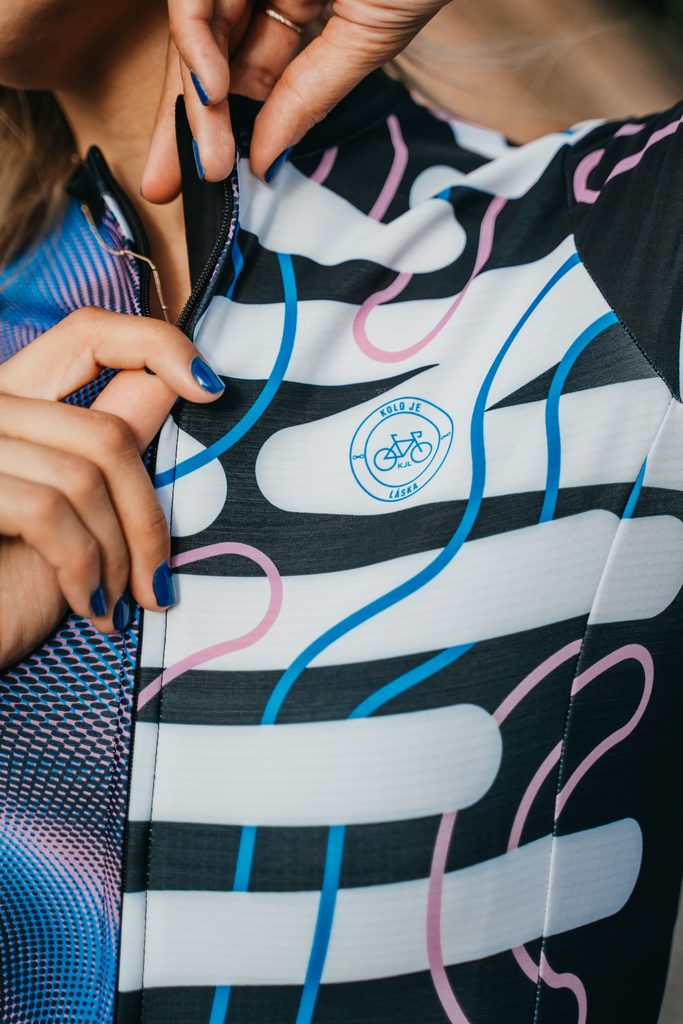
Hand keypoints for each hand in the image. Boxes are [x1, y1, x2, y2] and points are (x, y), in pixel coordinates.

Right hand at [0, 307, 224, 667]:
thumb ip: (103, 450)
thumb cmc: (5, 588)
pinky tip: (90, 609)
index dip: (158, 347)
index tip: (211, 390)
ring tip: (118, 604)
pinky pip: (51, 513)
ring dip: (119, 558)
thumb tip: (168, 389)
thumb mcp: (69, 516)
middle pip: (108, 433)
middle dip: (147, 520)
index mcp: (16, 402)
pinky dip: (85, 571)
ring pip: (87, 477)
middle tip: (157, 584)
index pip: (89, 333)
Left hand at [142, 0, 448, 200]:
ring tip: (204, 160)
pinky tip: (210, 93)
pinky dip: (196, 45)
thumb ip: (312, 95)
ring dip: (194, 102)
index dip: (231, 123)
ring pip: (199, 34)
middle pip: (213, 57)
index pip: (252, 68)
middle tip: (173, 184)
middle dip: (191, 125)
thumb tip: (266, 158)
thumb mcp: (366, 39)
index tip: (221, 176)